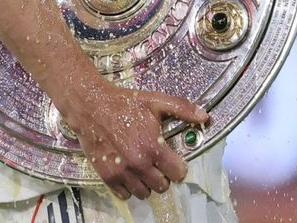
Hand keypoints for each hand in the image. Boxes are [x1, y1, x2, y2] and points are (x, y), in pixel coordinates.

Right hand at [64, 73, 208, 200]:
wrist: (92, 107)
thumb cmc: (125, 103)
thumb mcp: (156, 101)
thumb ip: (182, 109)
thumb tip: (205, 117)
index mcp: (153, 146)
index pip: (177, 173)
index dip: (178, 166)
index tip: (174, 160)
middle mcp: (139, 164)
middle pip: (162, 186)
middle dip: (163, 175)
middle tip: (156, 161)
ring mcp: (122, 173)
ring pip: (145, 193)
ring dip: (147, 182)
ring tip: (143, 166)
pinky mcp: (107, 177)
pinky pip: (125, 195)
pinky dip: (129, 187)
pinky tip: (129, 171)